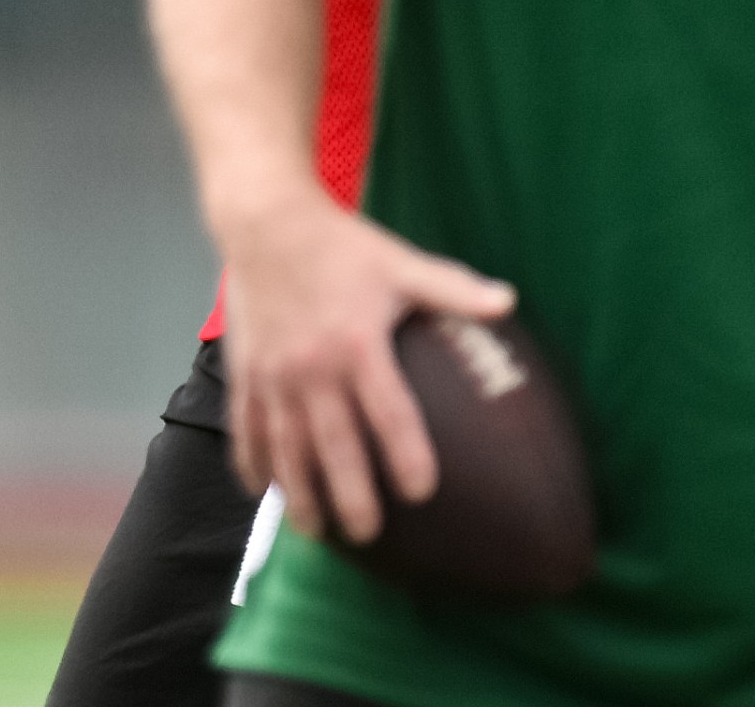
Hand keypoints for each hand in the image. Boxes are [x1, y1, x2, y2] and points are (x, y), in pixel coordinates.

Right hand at [218, 190, 515, 543]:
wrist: (266, 221)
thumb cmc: (342, 246)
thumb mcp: (400, 263)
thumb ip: (452, 289)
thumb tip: (510, 301)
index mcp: (357, 344)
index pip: (389, 412)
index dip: (407, 454)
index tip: (423, 491)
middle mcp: (312, 367)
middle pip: (333, 445)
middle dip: (349, 494)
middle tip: (368, 533)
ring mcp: (273, 374)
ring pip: (285, 448)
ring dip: (298, 493)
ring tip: (316, 531)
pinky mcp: (245, 372)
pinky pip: (245, 428)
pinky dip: (252, 462)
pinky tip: (262, 491)